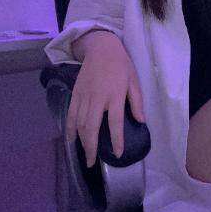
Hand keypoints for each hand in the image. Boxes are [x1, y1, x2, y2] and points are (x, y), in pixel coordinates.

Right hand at [66, 36, 145, 167]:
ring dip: (80, 141)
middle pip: (91, 127)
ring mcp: (84, 96)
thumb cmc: (121, 66)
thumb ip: (137, 102)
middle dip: (91, 147)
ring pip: (78, 123)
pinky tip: (70, 139)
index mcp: (115, 96)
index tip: (117, 154)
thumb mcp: (134, 81)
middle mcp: (97, 98)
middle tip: (92, 162)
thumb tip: (141, 122)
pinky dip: (69, 129)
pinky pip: (70, 114)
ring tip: (84, 155)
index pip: (115, 123)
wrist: (101, 48)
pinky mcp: (75, 94)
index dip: (116, 140)